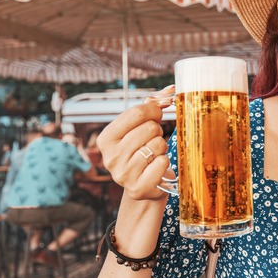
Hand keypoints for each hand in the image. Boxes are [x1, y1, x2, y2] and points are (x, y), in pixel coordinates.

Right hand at [96, 85, 173, 200]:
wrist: (145, 185)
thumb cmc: (142, 150)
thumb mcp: (139, 127)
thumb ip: (152, 105)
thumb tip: (171, 89)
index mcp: (106, 139)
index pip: (136, 112)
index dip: (154, 110)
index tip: (157, 114)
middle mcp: (110, 157)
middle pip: (149, 128)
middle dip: (157, 132)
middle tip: (152, 141)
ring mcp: (123, 174)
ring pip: (158, 144)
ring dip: (161, 148)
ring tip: (153, 155)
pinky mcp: (138, 188)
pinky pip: (163, 162)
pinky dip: (165, 162)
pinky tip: (156, 168)